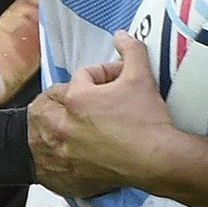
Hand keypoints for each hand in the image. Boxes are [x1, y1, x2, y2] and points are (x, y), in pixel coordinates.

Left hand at [27, 32, 176, 197]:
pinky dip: (62, 152)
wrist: (158, 160)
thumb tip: (122, 36)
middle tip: (96, 100)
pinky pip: (55, 159)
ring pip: (49, 131)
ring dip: (60, 123)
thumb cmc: (147, 120)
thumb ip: (131, 51)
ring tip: (81, 123)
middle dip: (73, 96)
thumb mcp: (141, 77)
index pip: (83, 75)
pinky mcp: (72, 171)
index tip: (120, 80)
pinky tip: (79, 149)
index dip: (104, 73)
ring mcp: (65, 151)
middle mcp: (63, 125)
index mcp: (76, 98)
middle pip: (58, 102)